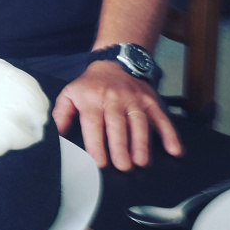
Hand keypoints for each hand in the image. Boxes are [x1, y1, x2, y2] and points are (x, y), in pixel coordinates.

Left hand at [52, 61, 183, 170]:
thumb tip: (54, 137)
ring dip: (142, 143)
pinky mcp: (151, 101)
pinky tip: (175, 151)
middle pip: (118, 125)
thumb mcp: (70, 94)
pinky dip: (170, 134)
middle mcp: (114, 99)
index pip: (94, 124)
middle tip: (124, 167)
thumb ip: (61, 115)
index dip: (97, 144)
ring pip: (139, 122)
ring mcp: (135, 100)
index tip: (100, 162)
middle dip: (121, 147)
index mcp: (92, 100)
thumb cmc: (90, 86)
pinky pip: (162, 118)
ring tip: (142, 162)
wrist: (115, 62)